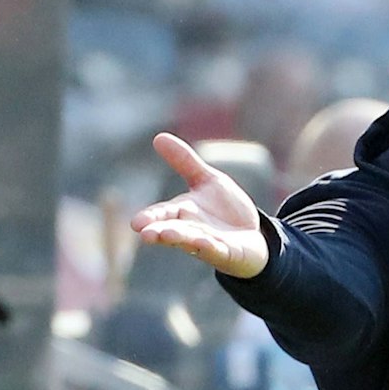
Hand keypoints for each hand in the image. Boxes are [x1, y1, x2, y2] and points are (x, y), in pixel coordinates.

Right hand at [130, 133, 269, 278]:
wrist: (252, 234)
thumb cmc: (225, 209)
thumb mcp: (207, 180)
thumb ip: (184, 162)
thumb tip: (158, 136)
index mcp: (183, 212)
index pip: (163, 214)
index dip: (150, 217)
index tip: (135, 223)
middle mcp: (192, 230)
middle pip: (172, 230)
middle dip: (159, 232)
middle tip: (145, 234)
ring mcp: (209, 243)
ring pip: (192, 242)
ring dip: (180, 239)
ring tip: (167, 235)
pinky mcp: (228, 252)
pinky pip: (217, 251)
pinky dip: (210, 248)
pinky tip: (205, 243)